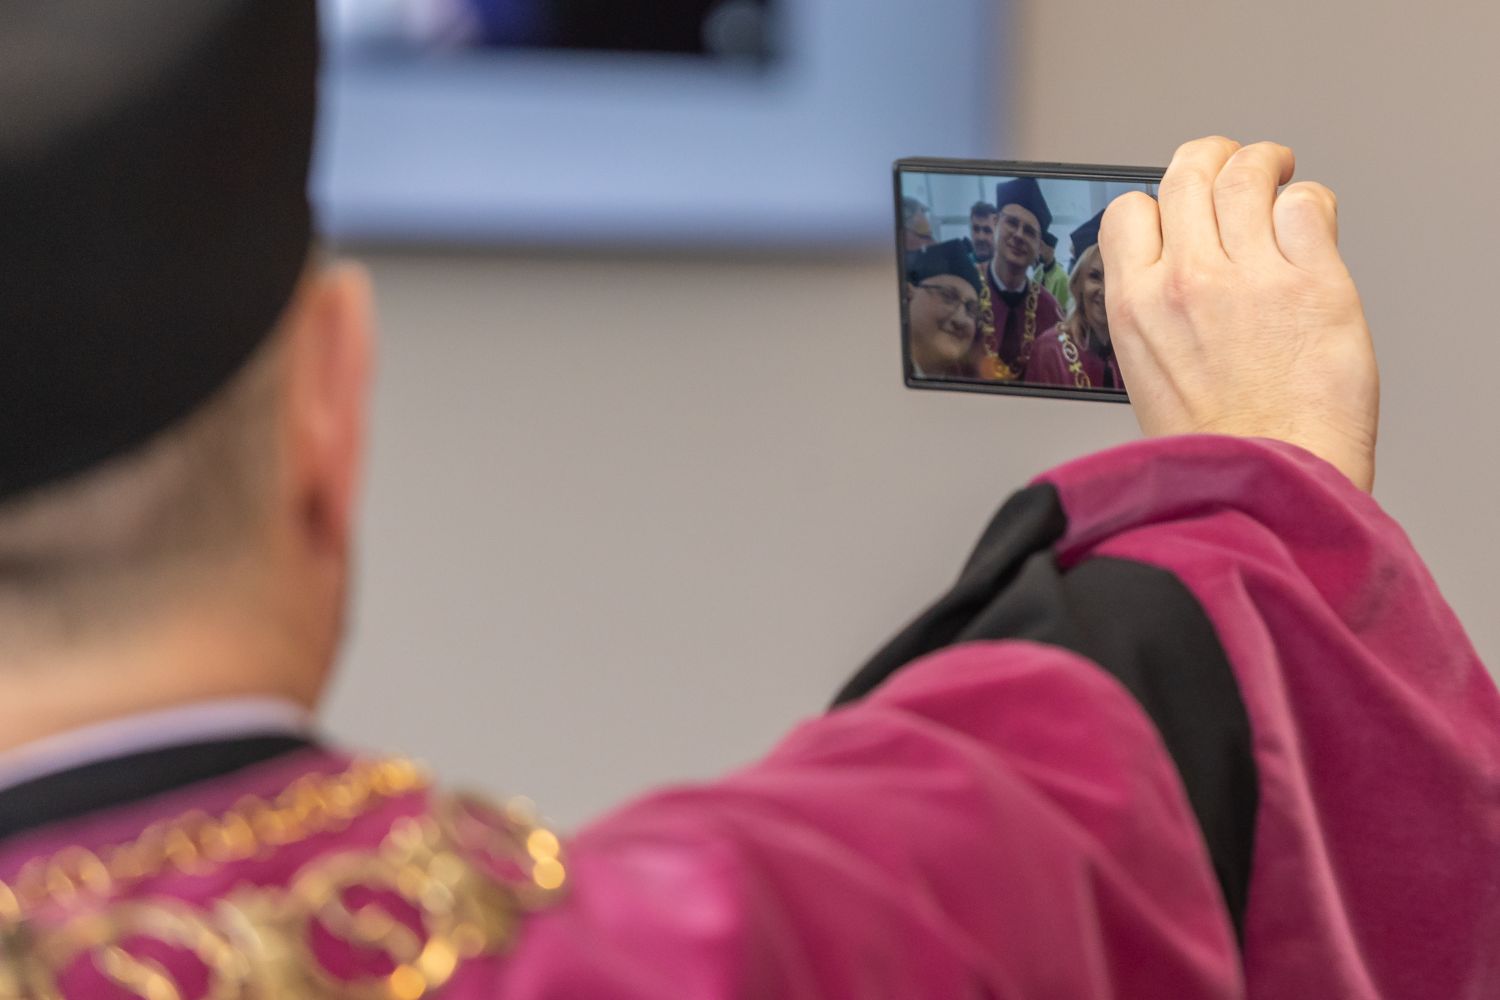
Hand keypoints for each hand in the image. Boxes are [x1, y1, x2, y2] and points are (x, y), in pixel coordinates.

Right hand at [1100, 137, 1378, 490]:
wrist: (1269, 482)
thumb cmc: (1215, 445)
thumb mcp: (1149, 372)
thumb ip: (1159, 308)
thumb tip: (1180, 261)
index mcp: (1134, 306)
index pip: (1128, 209)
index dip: (1158, 201)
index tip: (1183, 210)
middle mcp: (1185, 282)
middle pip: (1188, 171)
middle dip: (1214, 159)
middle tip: (1238, 171)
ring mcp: (1249, 278)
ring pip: (1248, 172)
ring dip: (1266, 166)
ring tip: (1280, 179)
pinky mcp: (1313, 282)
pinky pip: (1307, 204)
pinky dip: (1309, 206)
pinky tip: (1309, 230)